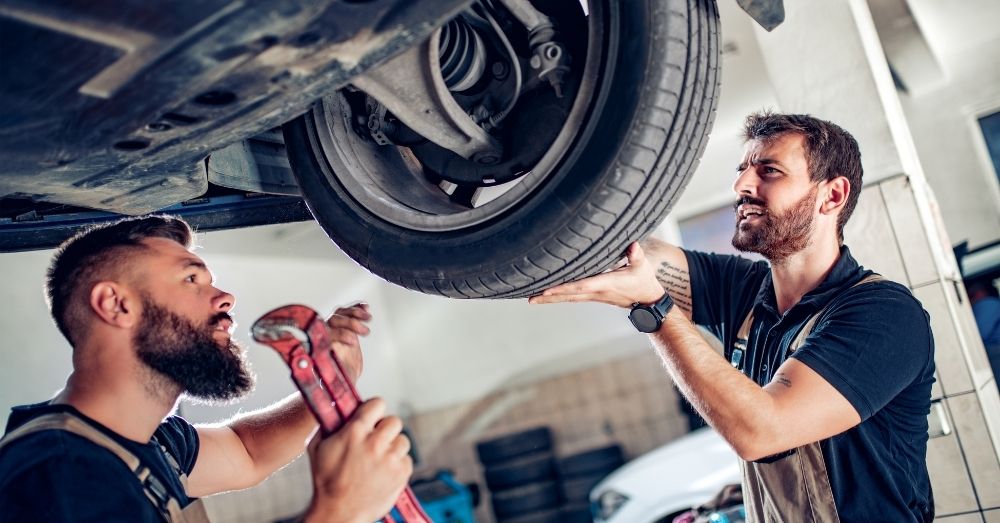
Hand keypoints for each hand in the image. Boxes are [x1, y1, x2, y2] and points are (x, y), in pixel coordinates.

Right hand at [303, 398, 412, 522]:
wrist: (338, 513)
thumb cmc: (325, 481)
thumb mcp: (317, 447)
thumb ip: (327, 424)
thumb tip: (334, 408)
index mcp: (355, 431)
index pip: (378, 403)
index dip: (374, 410)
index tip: (371, 417)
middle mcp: (376, 442)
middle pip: (394, 421)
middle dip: (385, 429)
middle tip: (375, 440)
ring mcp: (391, 458)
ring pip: (403, 440)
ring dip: (392, 447)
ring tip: (378, 460)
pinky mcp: (401, 473)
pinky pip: (407, 459)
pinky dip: (397, 464)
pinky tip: (383, 473)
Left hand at [325, 303, 370, 382]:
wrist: (342, 374)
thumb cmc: (339, 379)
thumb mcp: (340, 380)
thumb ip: (338, 378)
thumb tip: (337, 386)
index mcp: (319, 348)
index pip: (325, 335)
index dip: (339, 334)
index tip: (353, 341)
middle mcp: (323, 335)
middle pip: (333, 320)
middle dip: (349, 324)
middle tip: (364, 331)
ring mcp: (333, 328)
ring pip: (340, 313)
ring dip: (354, 313)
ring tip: (368, 317)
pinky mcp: (343, 324)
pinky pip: (347, 311)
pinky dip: (357, 308)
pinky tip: (366, 308)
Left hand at [528, 242, 663, 307]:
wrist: (646, 301)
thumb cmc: (643, 281)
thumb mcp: (642, 266)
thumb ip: (636, 255)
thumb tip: (633, 245)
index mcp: (607, 283)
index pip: (582, 285)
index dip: (564, 287)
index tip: (548, 288)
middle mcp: (597, 291)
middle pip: (569, 295)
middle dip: (550, 296)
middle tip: (530, 297)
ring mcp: (594, 296)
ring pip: (569, 298)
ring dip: (550, 299)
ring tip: (532, 298)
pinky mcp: (593, 296)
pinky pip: (573, 297)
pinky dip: (559, 296)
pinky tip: (547, 296)